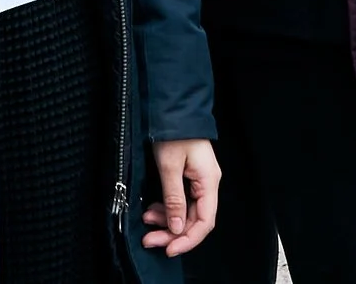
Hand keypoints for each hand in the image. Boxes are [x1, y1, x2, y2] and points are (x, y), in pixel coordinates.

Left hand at [140, 137, 219, 254]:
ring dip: (166, 220)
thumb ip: (174, 199)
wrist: (172, 107)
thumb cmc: (173, 131)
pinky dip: (166, 207)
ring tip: (147, 221)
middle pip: (193, 219)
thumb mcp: (169, 166)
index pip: (204, 222)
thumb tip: (176, 227)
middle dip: (171, 232)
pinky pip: (180, 200)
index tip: (169, 248)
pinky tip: (152, 210)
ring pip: (185, 211)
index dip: (187, 239)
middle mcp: (207, 183)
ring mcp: (198, 180)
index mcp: (208, 181)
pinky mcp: (188, 176)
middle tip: (150, 239)